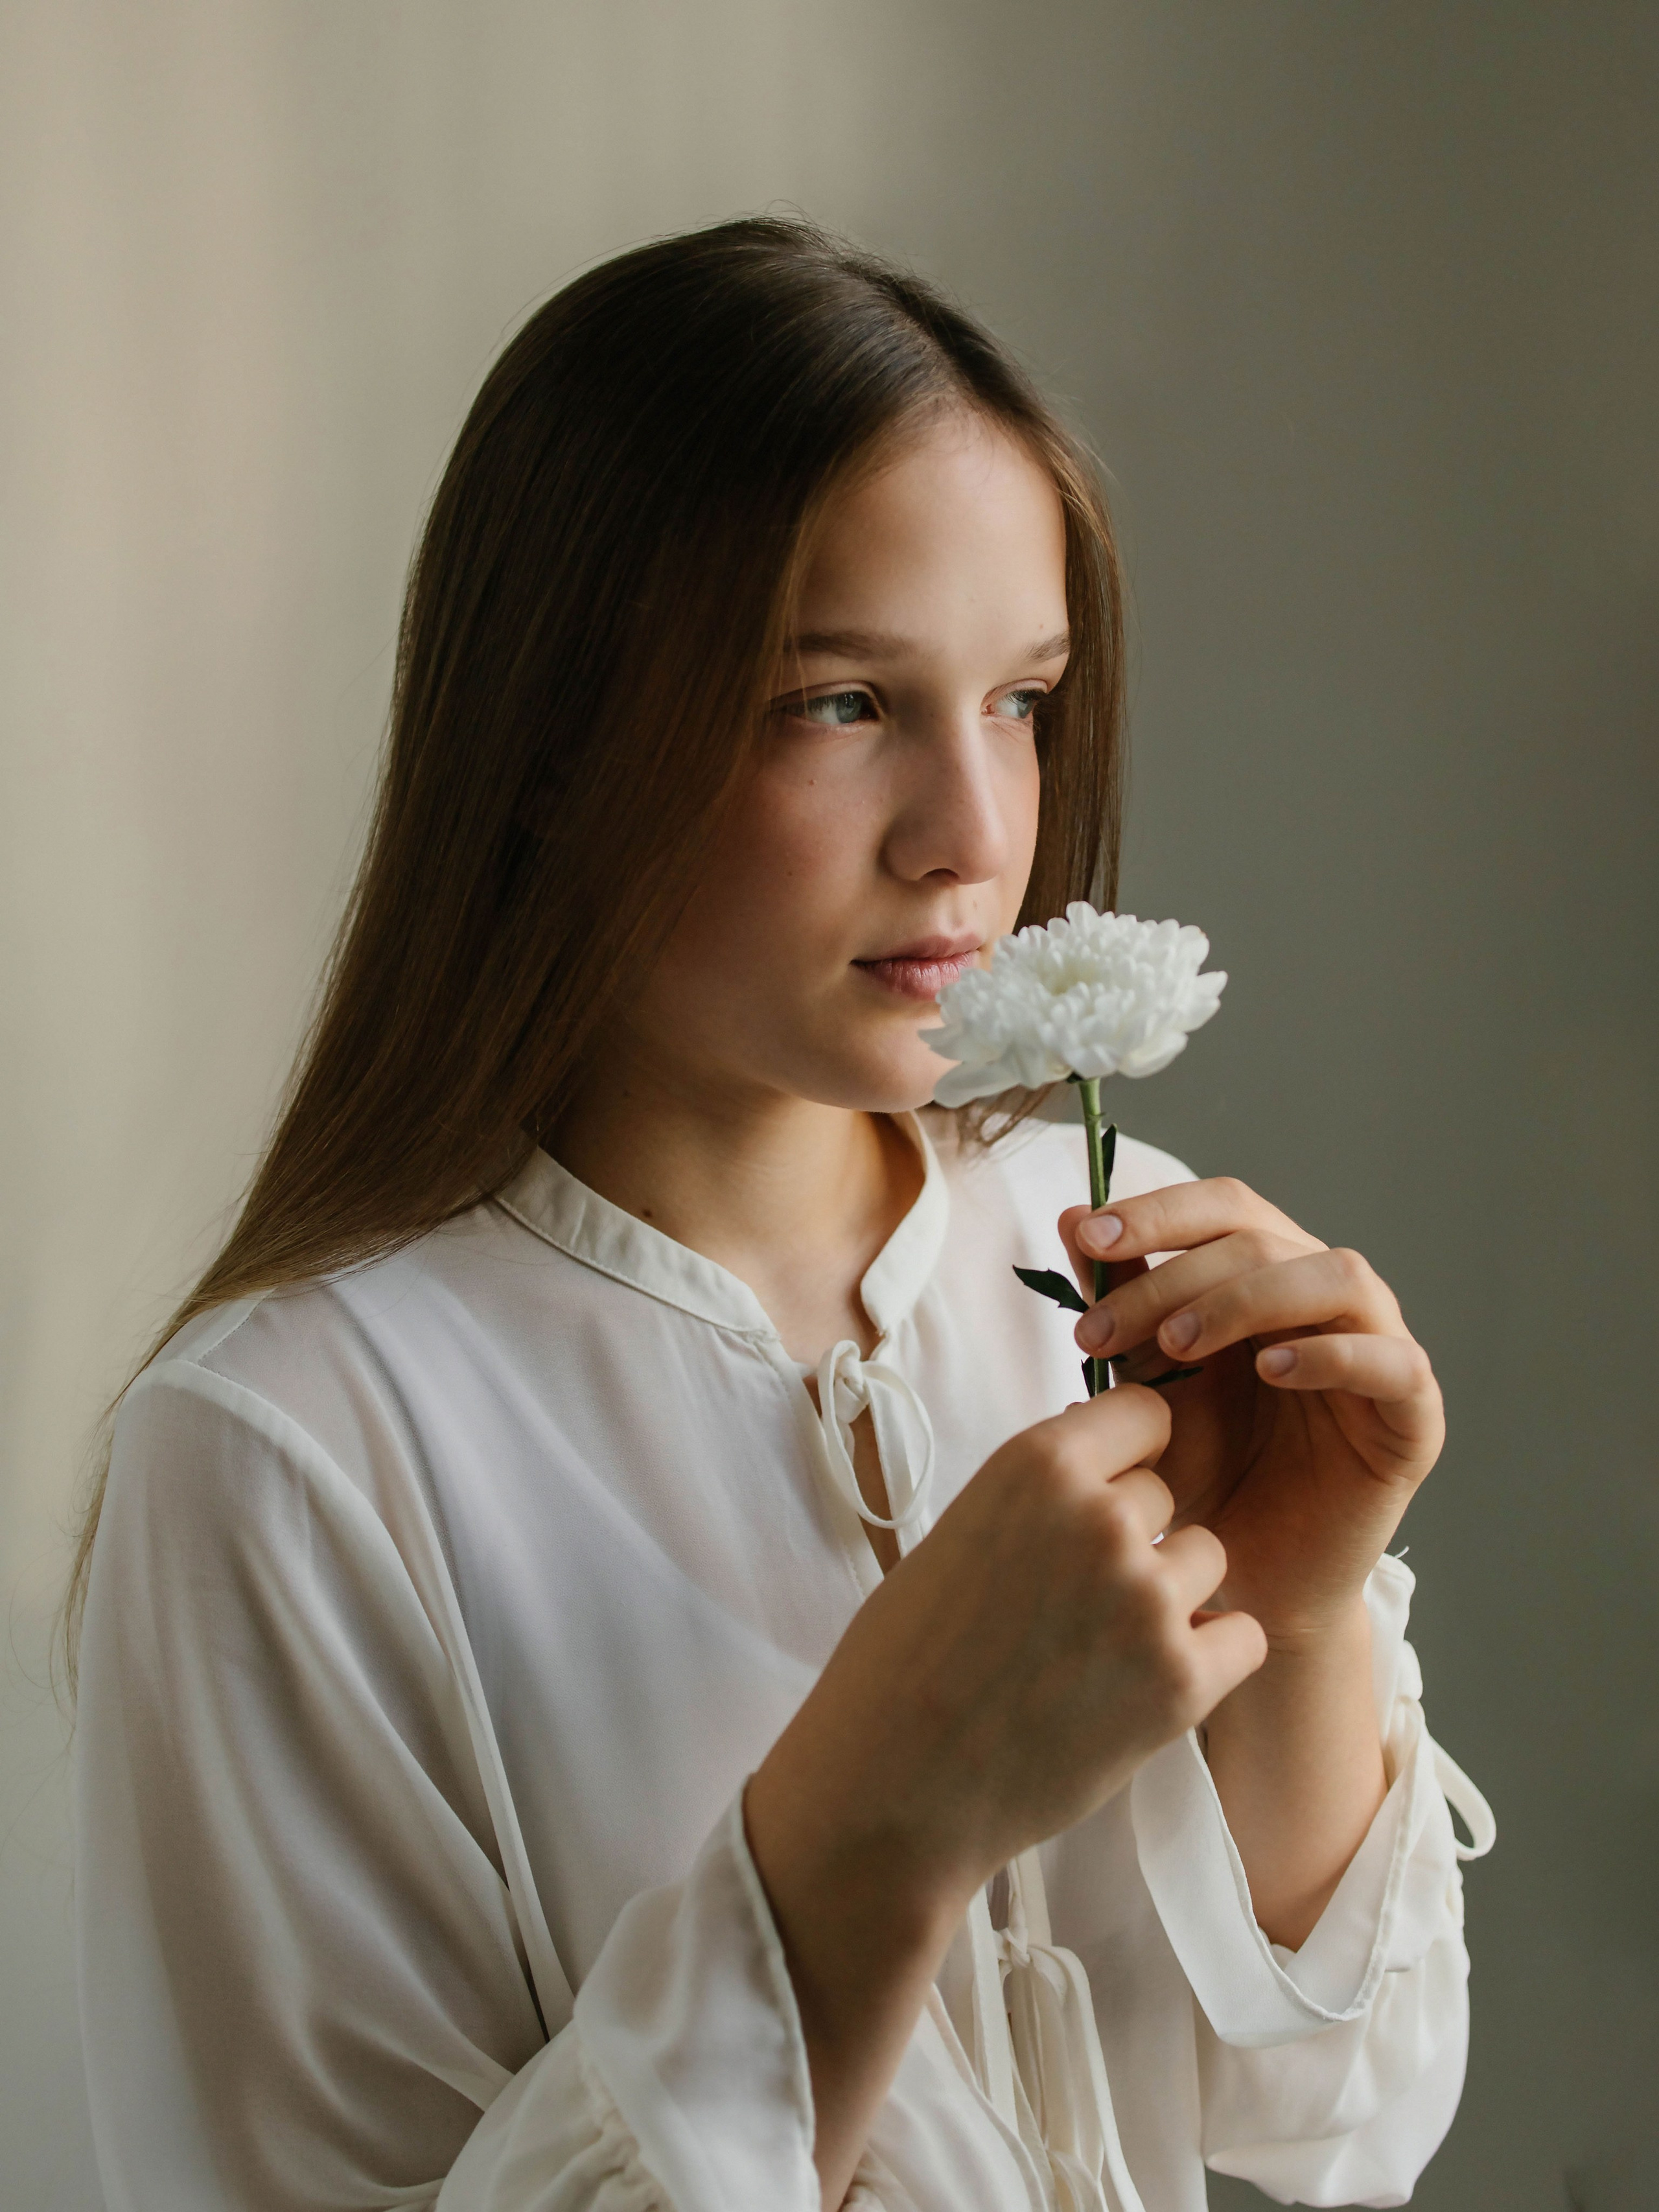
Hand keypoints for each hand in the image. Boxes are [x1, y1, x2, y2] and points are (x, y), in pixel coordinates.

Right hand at [744, 1385, 1265, 2206]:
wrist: (885, 1800)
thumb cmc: (902, 1669)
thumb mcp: (961, 1535)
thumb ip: (1048, 1484)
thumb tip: (1132, 1426)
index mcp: (1032, 1463)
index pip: (1147, 1406)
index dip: (1135, 1455)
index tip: (1106, 1497)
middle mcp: (1098, 1514)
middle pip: (1187, 1489)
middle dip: (1155, 1534)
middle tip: (1076, 1601)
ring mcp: (1145, 1597)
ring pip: (1216, 1563)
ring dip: (1180, 1603)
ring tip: (1089, 1656)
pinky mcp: (1179, 1682)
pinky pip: (1241, 1638)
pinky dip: (1203, 1665)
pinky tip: (1127, 1698)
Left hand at [1061, 1178, 1442, 1644]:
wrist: (1240, 1575)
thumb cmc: (1199, 1472)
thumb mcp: (1143, 1383)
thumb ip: (1118, 1302)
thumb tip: (1069, 1216)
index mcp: (1267, 1276)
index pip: (1223, 1208)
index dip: (1158, 1211)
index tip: (1086, 1238)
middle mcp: (1327, 1297)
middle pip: (1263, 1238)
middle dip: (1172, 1275)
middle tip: (1103, 1332)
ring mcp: (1380, 1348)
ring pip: (1335, 1275)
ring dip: (1245, 1299)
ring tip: (1177, 1346)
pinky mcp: (1414, 1416)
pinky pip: (1392, 1361)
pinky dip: (1334, 1354)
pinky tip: (1272, 1371)